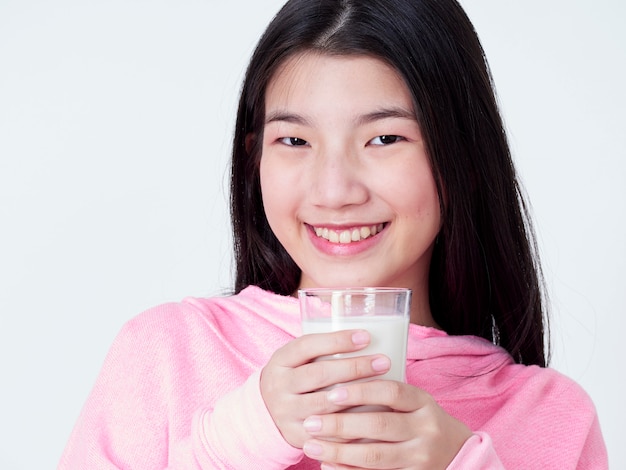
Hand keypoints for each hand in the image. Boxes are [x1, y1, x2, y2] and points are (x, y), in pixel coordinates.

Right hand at [260, 330, 392, 447]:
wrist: (266, 413)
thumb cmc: (295, 376)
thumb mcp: (296, 358)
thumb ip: (321, 348)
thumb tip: (367, 334)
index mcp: (280, 361)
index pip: (307, 346)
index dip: (336, 341)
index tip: (366, 336)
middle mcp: (279, 387)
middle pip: (319, 375)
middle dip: (354, 367)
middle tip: (383, 361)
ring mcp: (286, 414)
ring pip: (325, 405)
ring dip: (357, 395)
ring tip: (385, 387)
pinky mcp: (298, 437)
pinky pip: (328, 433)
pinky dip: (352, 425)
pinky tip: (373, 416)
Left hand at [301, 380, 471, 468]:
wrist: (458, 454)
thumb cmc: (422, 421)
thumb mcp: (414, 402)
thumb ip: (386, 393)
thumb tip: (337, 380)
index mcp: (423, 403)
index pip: (391, 391)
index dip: (361, 391)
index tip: (332, 392)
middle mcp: (426, 429)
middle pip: (379, 424)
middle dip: (340, 424)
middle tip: (311, 421)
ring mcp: (420, 457)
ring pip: (375, 455)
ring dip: (338, 451)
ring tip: (311, 445)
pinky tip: (328, 465)